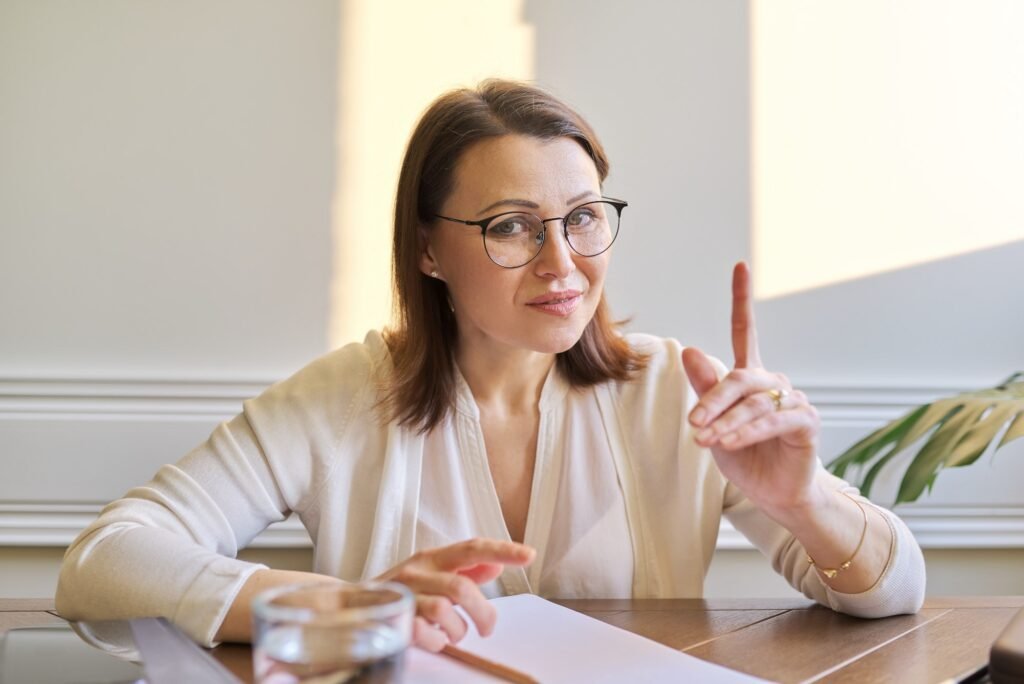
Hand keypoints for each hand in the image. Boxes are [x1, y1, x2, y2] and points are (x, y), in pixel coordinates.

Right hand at [375, 538, 534, 651]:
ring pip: (444, 612)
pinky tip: (434, 640)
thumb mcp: (432, 573)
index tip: (529, 555)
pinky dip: (436, 642)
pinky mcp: (392, 618)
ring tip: (454, 635)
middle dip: (483, 612)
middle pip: (462, 587)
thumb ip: (464, 569)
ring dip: (457, 630)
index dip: (502, 549)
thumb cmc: (399, 589)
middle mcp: (418, 571)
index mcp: (432, 558)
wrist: (347, 604)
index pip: (472, 547)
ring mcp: (404, 594)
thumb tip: (496, 564)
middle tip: (487, 628)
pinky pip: (424, 634)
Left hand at [681, 262, 823, 515]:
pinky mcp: (806, 422)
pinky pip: (774, 420)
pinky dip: (747, 431)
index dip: (743, 299)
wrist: (774, 495)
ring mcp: (793, 401)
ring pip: (753, 402)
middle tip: (693, 424)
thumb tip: (690, 350)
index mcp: (750, 378)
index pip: (746, 331)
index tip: (741, 266)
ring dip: (726, 422)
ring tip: (705, 440)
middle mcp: (774, 383)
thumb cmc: (745, 458)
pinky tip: (729, 443)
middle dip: (713, 399)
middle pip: (740, 378)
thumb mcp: (714, 425)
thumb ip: (705, 390)